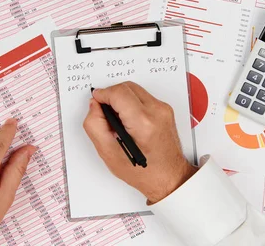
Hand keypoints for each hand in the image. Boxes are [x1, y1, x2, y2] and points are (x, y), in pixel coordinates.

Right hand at [84, 82, 196, 202]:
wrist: (170, 177)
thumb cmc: (144, 171)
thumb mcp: (109, 154)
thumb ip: (95, 126)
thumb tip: (94, 106)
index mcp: (143, 123)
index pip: (118, 93)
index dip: (102, 95)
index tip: (96, 101)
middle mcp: (157, 112)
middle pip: (126, 87)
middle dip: (111, 96)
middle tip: (105, 114)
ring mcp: (163, 109)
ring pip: (134, 89)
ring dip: (121, 98)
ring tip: (117, 120)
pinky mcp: (165, 109)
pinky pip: (143, 96)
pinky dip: (131, 103)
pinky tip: (128, 120)